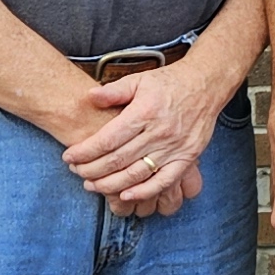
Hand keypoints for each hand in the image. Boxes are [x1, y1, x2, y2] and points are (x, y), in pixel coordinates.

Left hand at [60, 59, 234, 216]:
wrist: (205, 85)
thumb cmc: (169, 83)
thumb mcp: (139, 79)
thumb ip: (114, 90)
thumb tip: (89, 97)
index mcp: (144, 112)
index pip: (107, 139)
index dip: (84, 151)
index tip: (69, 157)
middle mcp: (159, 132)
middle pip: (118, 159)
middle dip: (91, 170)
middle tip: (76, 172)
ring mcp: (174, 147)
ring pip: (136, 174)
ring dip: (110, 184)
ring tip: (91, 185)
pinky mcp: (187, 157)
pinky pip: (164, 181)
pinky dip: (144, 191)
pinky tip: (125, 195)